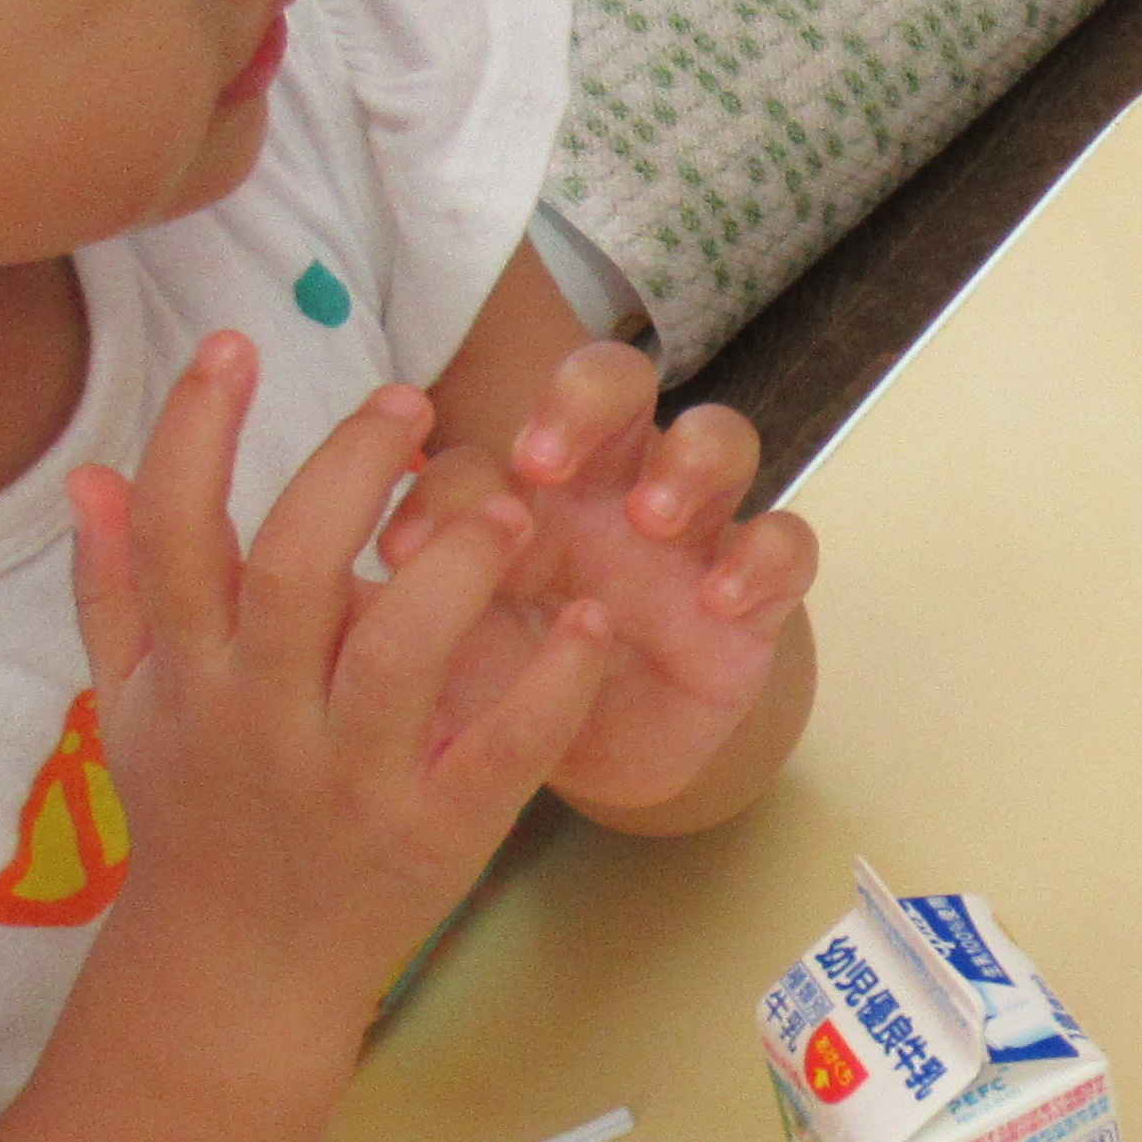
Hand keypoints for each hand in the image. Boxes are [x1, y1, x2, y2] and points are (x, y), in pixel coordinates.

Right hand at [64, 334, 615, 997]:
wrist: (235, 974)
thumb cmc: (191, 818)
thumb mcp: (128, 707)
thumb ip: (113, 588)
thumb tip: (90, 472)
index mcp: (188, 676)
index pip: (178, 532)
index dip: (195, 431)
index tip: (237, 343)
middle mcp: (261, 719)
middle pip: (295, 572)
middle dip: (349, 474)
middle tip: (411, 404)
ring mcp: (350, 780)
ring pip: (397, 654)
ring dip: (455, 568)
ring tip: (507, 507)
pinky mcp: (435, 834)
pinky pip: (501, 750)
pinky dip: (550, 686)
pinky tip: (588, 624)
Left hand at [385, 338, 817, 816]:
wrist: (593, 760)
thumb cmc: (509, 677)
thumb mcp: (445, 641)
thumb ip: (410, 589)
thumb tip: (354, 550)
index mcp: (525, 487)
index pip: (484, 437)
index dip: (448, 473)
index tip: (402, 553)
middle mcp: (612, 485)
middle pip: (617, 381)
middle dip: (582, 400)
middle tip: (540, 465)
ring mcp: (695, 531)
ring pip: (721, 437)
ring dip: (685, 463)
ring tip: (649, 521)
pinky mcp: (758, 592)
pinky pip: (787, 543)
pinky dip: (762, 557)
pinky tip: (720, 599)